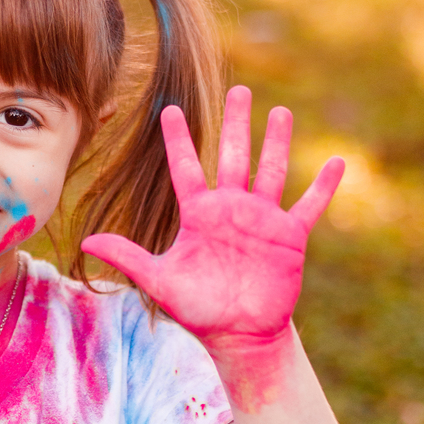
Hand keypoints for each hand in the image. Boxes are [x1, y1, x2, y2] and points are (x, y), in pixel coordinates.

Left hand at [82, 87, 342, 401]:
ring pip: (271, 171)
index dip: (178, 139)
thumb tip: (85, 241)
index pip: (185, 167)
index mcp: (199, 214)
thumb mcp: (159, 281)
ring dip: (277, 143)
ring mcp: (263, 219)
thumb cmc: (199, 309)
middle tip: (240, 89)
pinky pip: (309, 206)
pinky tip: (337, 162)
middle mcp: (231, 209)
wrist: (239, 335)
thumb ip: (127, 257)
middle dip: (236, 123)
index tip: (170, 109)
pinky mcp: (289, 236)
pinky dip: (324, 186)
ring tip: (281, 111)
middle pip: (233, 157)